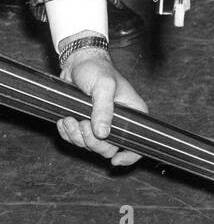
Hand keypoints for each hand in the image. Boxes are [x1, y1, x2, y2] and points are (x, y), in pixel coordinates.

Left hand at [58, 47, 147, 167]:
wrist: (78, 63)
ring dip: (76, 136)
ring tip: (69, 119)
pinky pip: (77, 140)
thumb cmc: (96, 69)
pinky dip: (68, 133)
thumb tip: (102, 132)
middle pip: (109, 148)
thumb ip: (104, 108)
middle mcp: (119, 122)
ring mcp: (102, 125)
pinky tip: (65, 120)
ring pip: (90, 146)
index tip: (115, 160)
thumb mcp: (103, 85)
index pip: (138, 142)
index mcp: (132, 113)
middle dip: (92, 141)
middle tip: (81, 124)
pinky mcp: (86, 125)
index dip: (130, 155)